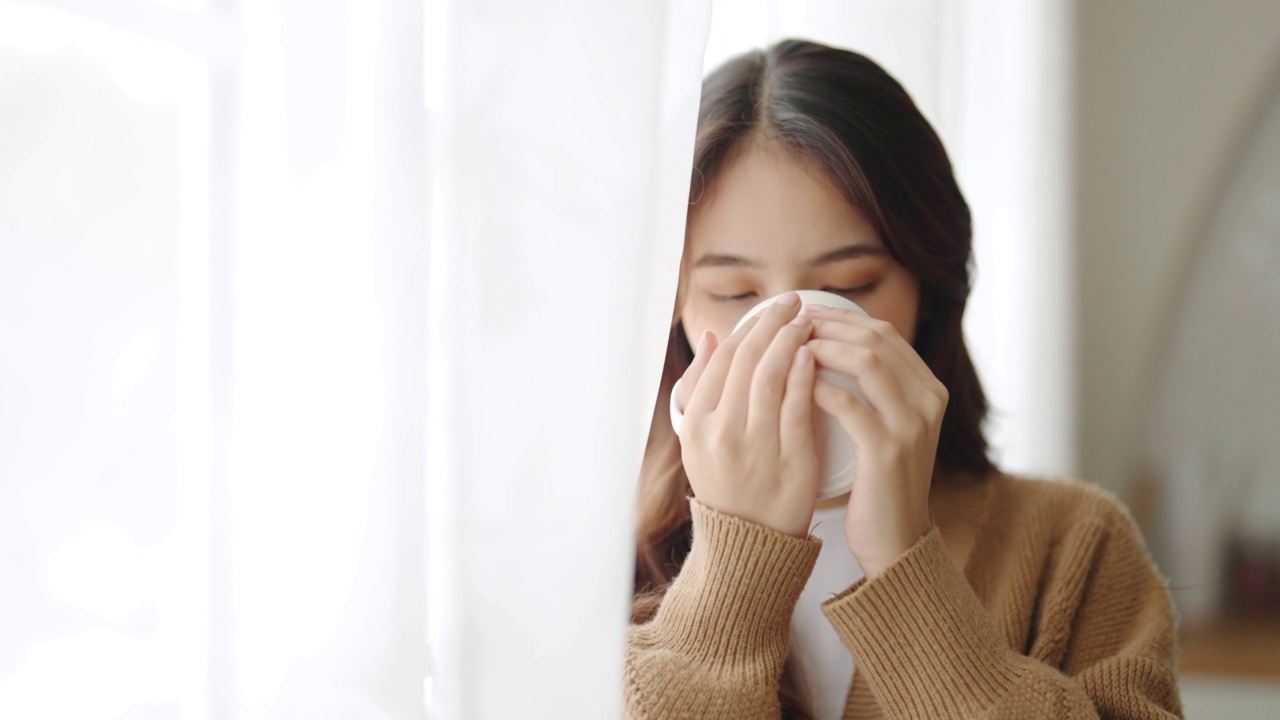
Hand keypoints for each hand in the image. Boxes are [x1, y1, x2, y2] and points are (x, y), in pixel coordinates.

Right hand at [676, 292, 819, 536]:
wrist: (751, 543)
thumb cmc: (728, 485)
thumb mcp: (699, 440)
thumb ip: (702, 389)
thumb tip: (709, 337)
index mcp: (697, 426)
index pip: (722, 361)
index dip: (748, 329)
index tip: (771, 310)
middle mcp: (721, 435)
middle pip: (746, 363)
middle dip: (772, 324)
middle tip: (794, 303)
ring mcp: (755, 449)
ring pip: (771, 379)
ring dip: (790, 341)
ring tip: (807, 321)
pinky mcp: (790, 462)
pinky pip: (798, 409)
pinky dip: (805, 376)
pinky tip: (814, 355)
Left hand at [803, 305, 946, 576]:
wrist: (895, 542)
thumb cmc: (877, 483)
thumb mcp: (885, 430)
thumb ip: (871, 392)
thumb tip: (826, 347)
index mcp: (928, 390)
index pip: (885, 333)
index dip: (842, 318)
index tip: (804, 313)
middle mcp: (928, 401)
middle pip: (877, 339)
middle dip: (830, 325)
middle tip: (789, 324)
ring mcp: (912, 425)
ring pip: (868, 362)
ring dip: (824, 348)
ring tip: (789, 347)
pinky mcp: (889, 450)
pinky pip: (851, 404)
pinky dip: (820, 387)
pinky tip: (795, 385)